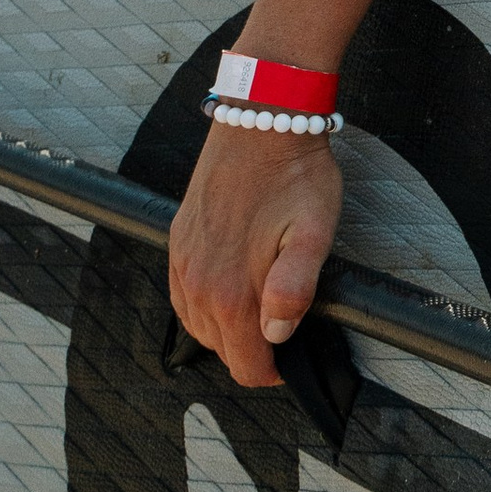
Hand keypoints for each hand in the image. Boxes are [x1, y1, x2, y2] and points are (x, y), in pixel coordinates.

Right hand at [169, 123, 343, 388]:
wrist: (261, 120)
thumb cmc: (294, 174)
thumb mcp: (314, 233)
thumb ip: (294, 291)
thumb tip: (276, 335)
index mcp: (231, 291)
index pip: (245, 365)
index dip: (272, 370)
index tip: (291, 357)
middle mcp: (197, 283)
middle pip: (219, 349)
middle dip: (250, 350)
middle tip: (280, 327)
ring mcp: (182, 260)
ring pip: (197, 325)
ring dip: (226, 328)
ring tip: (258, 308)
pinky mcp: (177, 239)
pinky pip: (182, 294)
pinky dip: (203, 304)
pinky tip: (228, 287)